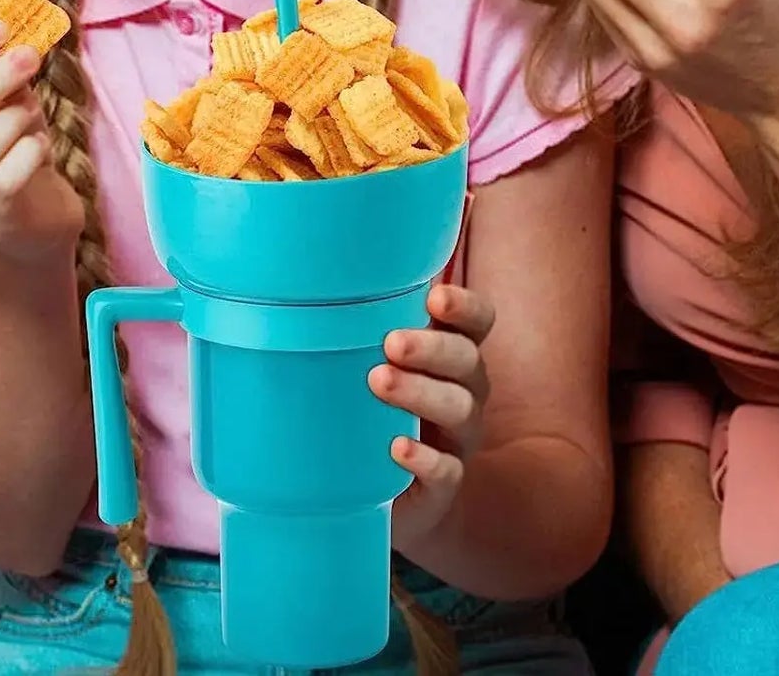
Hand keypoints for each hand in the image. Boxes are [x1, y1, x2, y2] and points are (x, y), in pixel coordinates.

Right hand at [0, 20, 83, 263]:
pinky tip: (41, 143)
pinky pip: (3, 187)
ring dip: (6, 123)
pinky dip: (25, 156)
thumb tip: (8, 25)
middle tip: (27, 57)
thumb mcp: (1, 104)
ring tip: (32, 109)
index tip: (0, 28)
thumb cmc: (11, 149)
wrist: (35, 218)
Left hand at [373, 283, 493, 545]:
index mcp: (450, 357)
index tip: (434, 298)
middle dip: (431, 348)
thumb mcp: (370, 366)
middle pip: (467, 361)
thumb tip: (300, 278)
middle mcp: (463, 392)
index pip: (477, 323)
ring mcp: (457, 442)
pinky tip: (397, 448)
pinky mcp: (441, 488)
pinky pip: (446, 472)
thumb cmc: (371, 412)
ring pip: (459, 410)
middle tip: (391, 343)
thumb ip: (358, 331)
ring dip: (421, 392)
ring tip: (379, 382)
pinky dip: (425, 459)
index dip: (465, 308)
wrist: (384, 499)